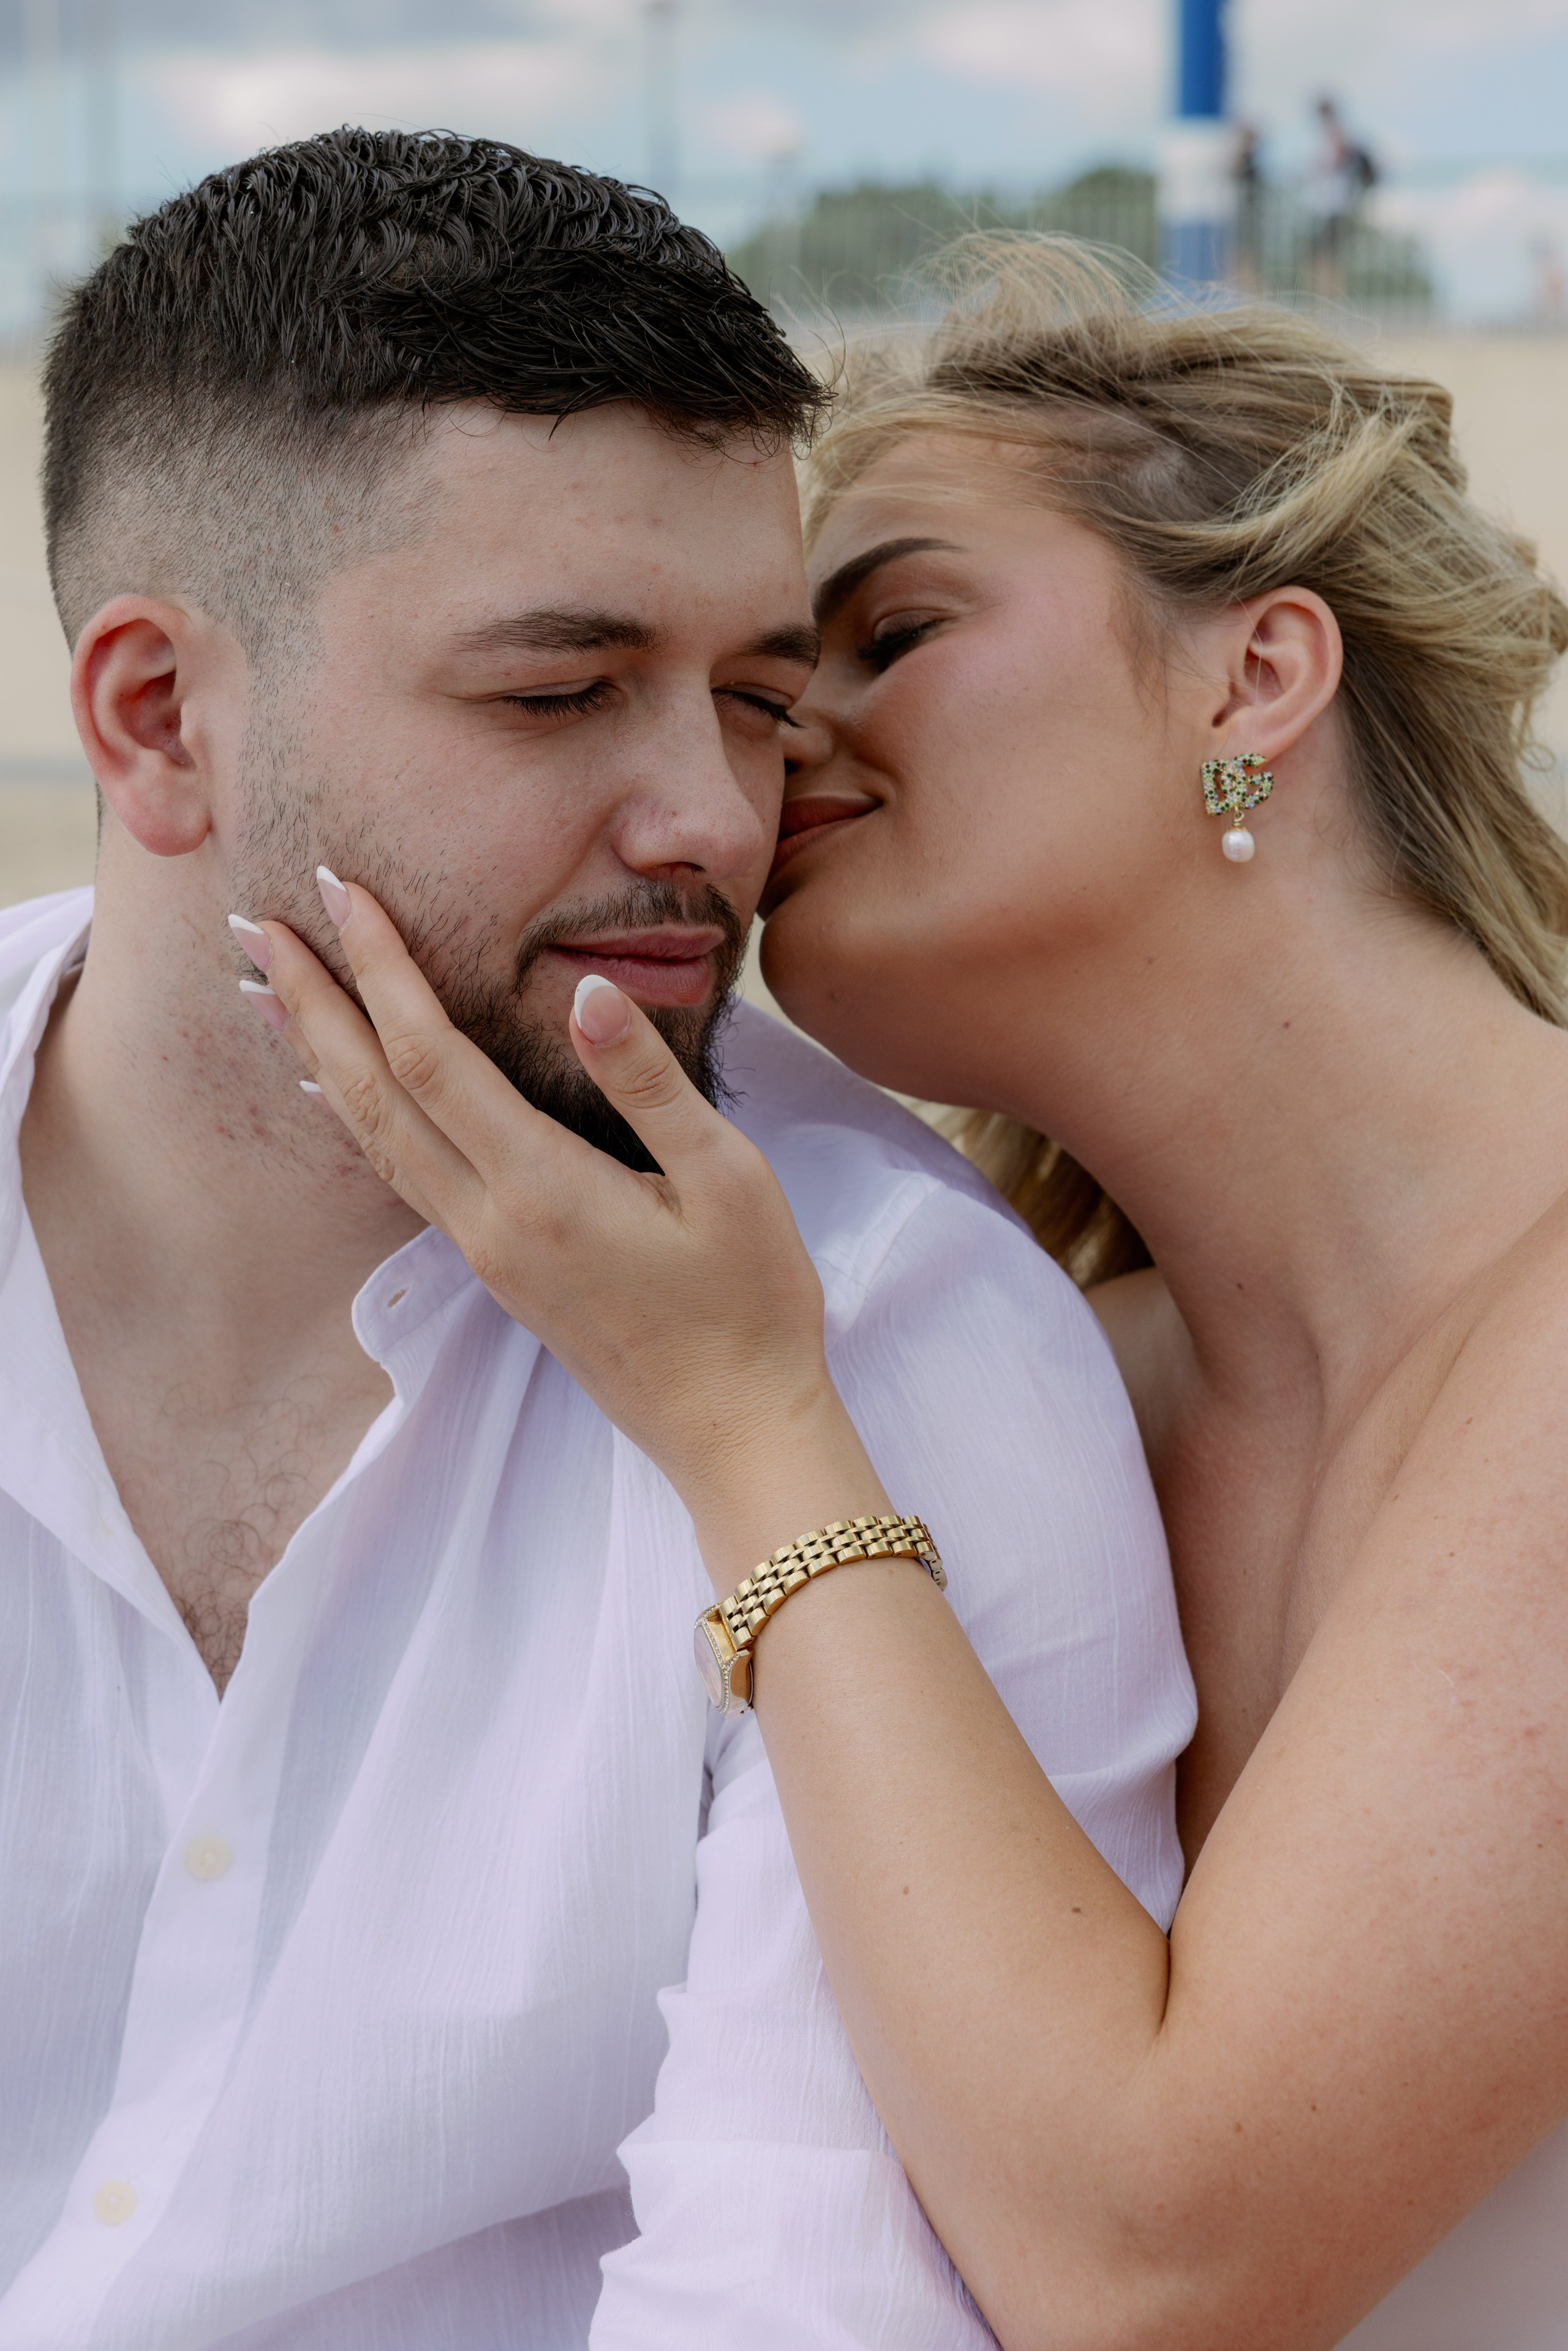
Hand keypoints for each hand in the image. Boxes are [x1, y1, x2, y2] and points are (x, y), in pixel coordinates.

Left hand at [246, 877, 886, 1560]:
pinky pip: (400, 1173)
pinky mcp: (494, 1269)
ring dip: (316, 1055)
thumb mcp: (727, 1179)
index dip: (379, 968)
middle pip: (372, 1093)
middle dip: (311, 1002)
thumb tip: (588, 992)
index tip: (339, 890)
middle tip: (251, 924)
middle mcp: (489, 1219)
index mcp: (542, 1187)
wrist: (733, 1428)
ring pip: (372, 1136)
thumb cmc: (749, 1302)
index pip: (432, 1056)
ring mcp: (483, 1250)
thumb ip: (648, 1085)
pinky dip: (355, 1115)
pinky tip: (336, 1088)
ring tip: (266, 991)